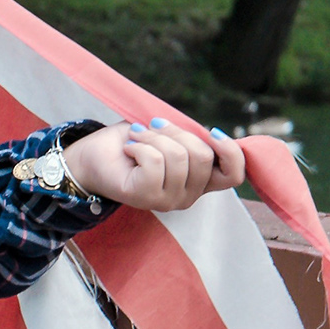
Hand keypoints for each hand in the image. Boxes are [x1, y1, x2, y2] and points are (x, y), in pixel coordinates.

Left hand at [62, 118, 245, 212]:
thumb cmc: (135, 142)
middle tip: (152, 127)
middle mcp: (188, 197)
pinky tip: (129, 149)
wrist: (95, 155)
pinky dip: (140, 145)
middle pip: (202, 155)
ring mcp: (167, 201)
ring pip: (178, 156)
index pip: (234, 175)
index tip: (213, 131)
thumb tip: (214, 134)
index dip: (231, 151)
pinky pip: (155, 161)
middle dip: (176, 132)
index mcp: (200, 181)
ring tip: (137, 137)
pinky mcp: (145, 197)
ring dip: (153, 136)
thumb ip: (194, 138)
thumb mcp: (171, 136)